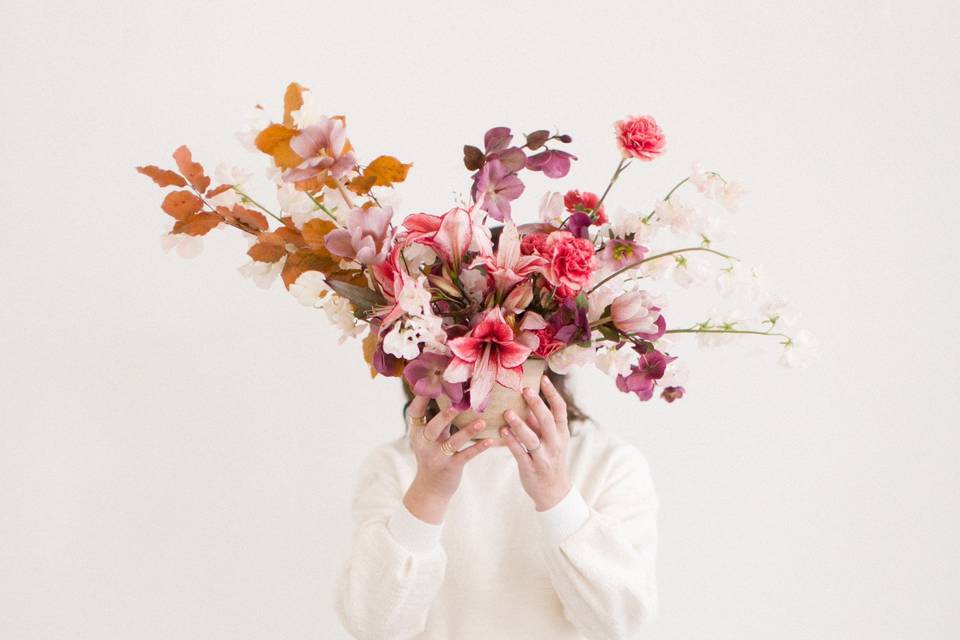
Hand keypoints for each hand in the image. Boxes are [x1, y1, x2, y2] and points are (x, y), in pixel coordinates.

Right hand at [403, 395, 492, 523]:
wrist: (431, 489)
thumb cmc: (433, 455)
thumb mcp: (429, 438)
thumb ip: (436, 419)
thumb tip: (449, 393)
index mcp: (418, 432)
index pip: (415, 412)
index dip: (422, 397)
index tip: (432, 381)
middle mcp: (425, 444)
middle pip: (433, 427)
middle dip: (445, 415)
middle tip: (458, 403)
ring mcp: (438, 456)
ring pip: (453, 442)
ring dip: (468, 431)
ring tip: (481, 421)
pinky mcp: (451, 467)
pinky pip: (466, 456)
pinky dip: (478, 448)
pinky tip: (491, 440)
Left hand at [500, 375, 572, 510]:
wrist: (554, 492)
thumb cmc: (550, 459)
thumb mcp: (551, 440)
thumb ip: (540, 423)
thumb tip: (528, 400)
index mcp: (561, 433)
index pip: (560, 410)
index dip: (552, 394)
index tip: (543, 379)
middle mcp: (555, 444)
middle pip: (547, 421)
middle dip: (536, 404)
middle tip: (525, 390)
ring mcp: (543, 457)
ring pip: (532, 439)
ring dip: (520, 425)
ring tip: (507, 413)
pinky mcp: (531, 468)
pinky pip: (520, 453)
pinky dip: (511, 442)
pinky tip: (502, 431)